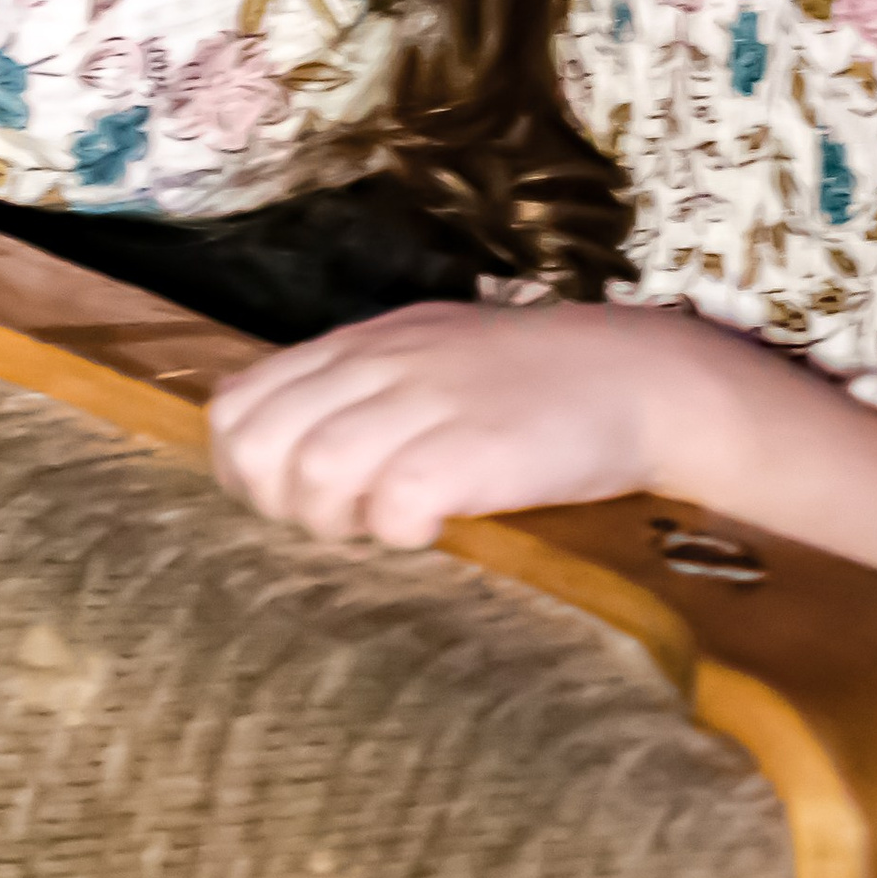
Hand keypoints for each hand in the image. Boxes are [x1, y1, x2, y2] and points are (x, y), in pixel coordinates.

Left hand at [210, 299, 674, 548]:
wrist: (638, 376)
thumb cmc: (528, 381)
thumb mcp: (425, 356)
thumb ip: (356, 388)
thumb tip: (288, 449)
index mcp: (359, 347)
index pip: (238, 403)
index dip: (242, 466)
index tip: (282, 500)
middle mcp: (380, 366)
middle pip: (262, 443)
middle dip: (277, 503)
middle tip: (335, 522)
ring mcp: (427, 403)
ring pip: (314, 470)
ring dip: (334, 521)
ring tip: (384, 526)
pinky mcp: (477, 447)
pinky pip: (394, 502)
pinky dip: (398, 530)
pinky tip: (430, 530)